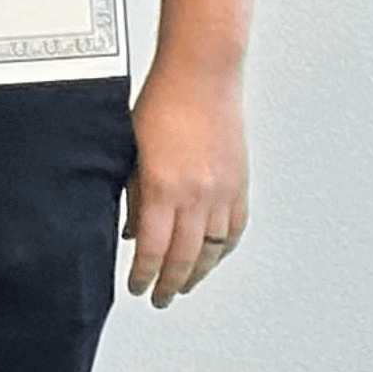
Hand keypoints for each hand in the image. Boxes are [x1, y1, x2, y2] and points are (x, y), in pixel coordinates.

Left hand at [124, 60, 247, 307]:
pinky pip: (235, 229)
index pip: (151, 250)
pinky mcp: (240, 182)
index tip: (136, 288)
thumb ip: (132, 194)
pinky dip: (224, 249)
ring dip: (197, 273)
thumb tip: (132, 232)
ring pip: (213, 250)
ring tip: (184, 285)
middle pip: (183, 258)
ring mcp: (222, 191)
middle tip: (159, 298)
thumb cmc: (162, 102)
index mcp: (163, 187)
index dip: (143, 276)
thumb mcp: (132, 149)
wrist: (202, 73)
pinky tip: (214, 257)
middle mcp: (196, 195)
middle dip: (168, 284)